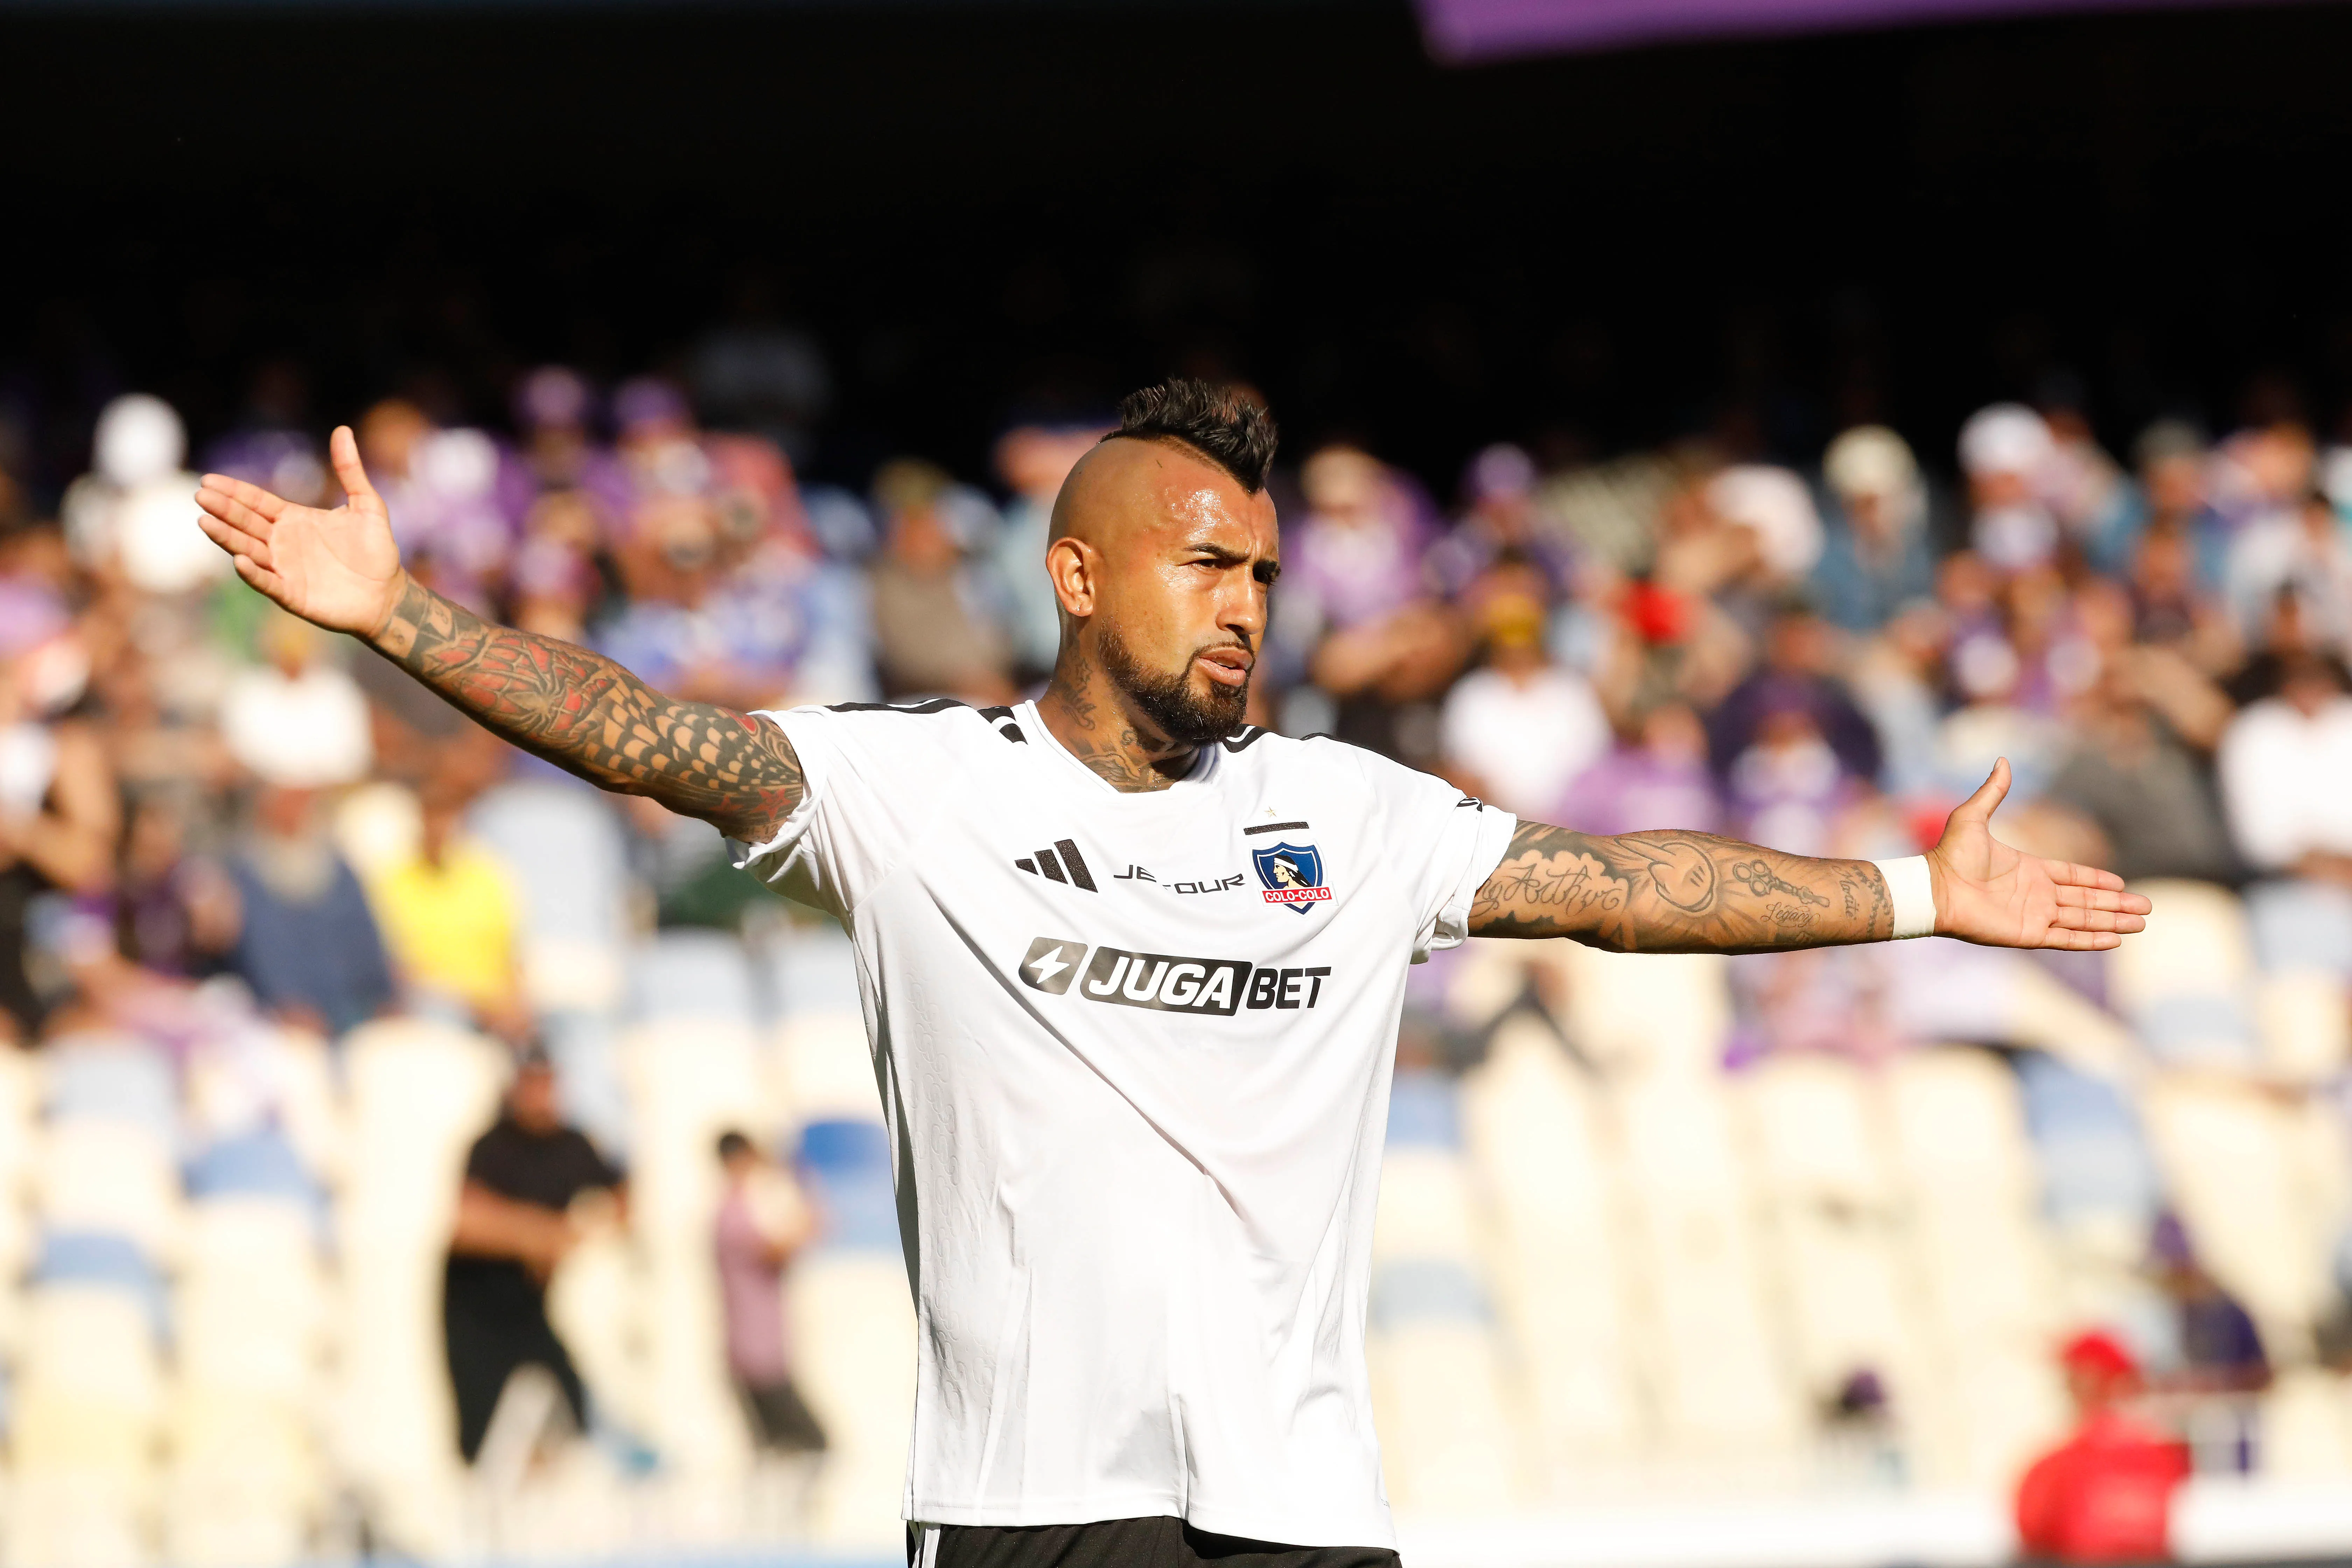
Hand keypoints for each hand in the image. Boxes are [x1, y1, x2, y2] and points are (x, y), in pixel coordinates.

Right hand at [194, 426, 404, 637]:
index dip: (234, 491)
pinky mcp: (293, 594)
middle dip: (223, 509)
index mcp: (295, 519)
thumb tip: (343, 429)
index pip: (257, 502)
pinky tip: (239, 560)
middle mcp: (283, 542)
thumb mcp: (366, 504)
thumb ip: (350, 470)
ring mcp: (285, 568)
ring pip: (248, 549)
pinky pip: (268, 582)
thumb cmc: (377, 549)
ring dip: (227, 537)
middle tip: (200, 495)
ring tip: (205, 521)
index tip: (208, 480)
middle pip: (246, 522)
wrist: (388, 592)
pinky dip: (253, 573)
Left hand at [1927, 758, 2151, 949]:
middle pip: (2085, 901)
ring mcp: (2033, 915)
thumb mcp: (1973, 816)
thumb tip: (2002, 759)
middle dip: (2116, 904)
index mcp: (2028, 870)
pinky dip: (2091, 939)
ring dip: (2112, 921)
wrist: (1934, 888)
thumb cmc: (1951, 854)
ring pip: (2083, 919)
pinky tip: (2115, 939)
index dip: (2096, 880)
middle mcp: (2035, 894)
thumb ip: (1994, 791)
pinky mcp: (2028, 934)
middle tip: (2146, 907)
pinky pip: (2066, 938)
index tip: (2121, 883)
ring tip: (2141, 923)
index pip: (2071, 876)